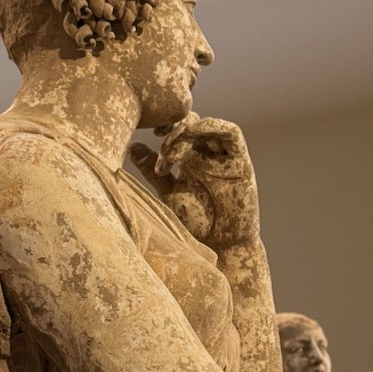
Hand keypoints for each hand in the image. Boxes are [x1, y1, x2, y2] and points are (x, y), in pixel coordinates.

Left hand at [129, 115, 258, 247]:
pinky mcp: (241, 163)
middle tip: (162, 151)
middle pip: (190, 123)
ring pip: (208, 125)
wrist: (220, 248)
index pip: (176, 129)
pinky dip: (214, 126)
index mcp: (188, 160)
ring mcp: (223, 158)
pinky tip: (194, 134)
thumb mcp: (168, 194)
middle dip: (172, 130)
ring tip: (172, 152)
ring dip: (188, 130)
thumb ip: (153, 171)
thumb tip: (131, 146)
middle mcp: (206, 155)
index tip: (147, 135)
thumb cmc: (195, 226)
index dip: (162, 125)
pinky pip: (232, 134)